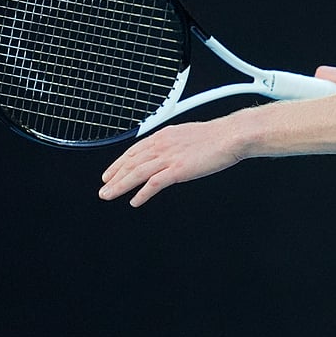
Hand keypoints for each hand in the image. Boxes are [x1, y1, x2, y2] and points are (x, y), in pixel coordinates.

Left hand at [99, 119, 243, 206]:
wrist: (232, 136)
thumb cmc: (218, 136)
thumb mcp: (189, 135)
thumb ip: (175, 144)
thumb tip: (172, 151)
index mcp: (164, 136)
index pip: (134, 150)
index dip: (119, 163)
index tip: (110, 173)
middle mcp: (162, 145)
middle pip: (131, 162)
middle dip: (114, 176)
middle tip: (103, 188)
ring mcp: (169, 158)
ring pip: (136, 173)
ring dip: (119, 185)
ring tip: (108, 195)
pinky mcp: (177, 170)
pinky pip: (153, 184)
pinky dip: (142, 193)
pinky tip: (135, 201)